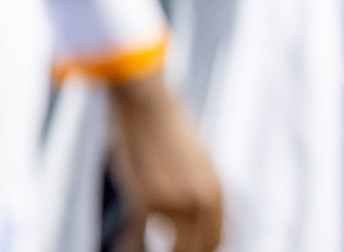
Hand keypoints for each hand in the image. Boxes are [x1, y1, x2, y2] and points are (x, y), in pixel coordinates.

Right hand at [108, 71, 223, 251]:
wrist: (149, 106)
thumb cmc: (170, 131)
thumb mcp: (200, 161)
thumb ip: (204, 189)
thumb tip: (203, 214)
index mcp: (216, 190)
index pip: (217, 240)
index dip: (204, 250)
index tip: (190, 250)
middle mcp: (201, 200)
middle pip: (198, 249)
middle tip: (170, 250)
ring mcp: (174, 202)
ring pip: (173, 250)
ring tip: (148, 247)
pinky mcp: (145, 201)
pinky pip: (139, 241)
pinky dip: (135, 247)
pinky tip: (126, 248)